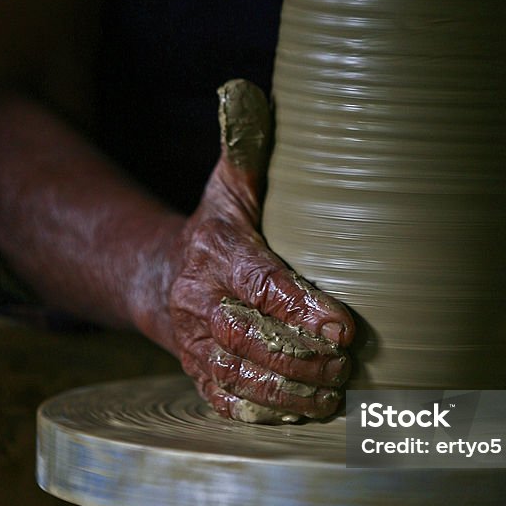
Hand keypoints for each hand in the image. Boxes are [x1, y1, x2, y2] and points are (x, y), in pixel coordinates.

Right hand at [167, 80, 354, 422]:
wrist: (159, 277)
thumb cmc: (215, 228)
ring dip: (291, 392)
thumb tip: (248, 91)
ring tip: (334, 393)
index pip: (262, 284)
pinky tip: (301, 414)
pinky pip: (225, 401)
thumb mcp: (228, 184)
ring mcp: (194, 342)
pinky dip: (263, 413)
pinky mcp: (196, 372)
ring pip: (240, 377)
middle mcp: (199, 300)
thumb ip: (246, 147)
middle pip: (251, 339)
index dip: (303, 308)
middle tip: (346, 366)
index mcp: (216, 251)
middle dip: (303, 359)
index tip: (346, 327)